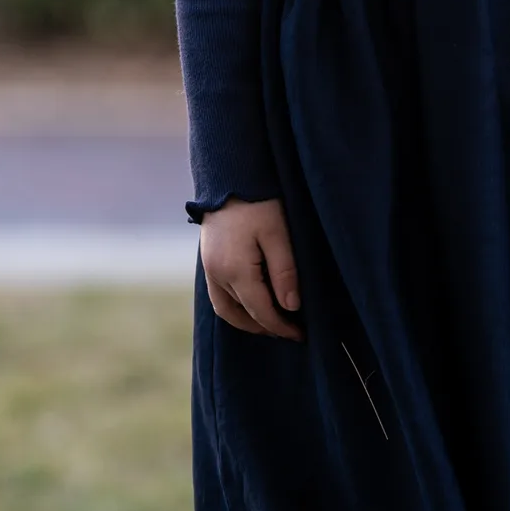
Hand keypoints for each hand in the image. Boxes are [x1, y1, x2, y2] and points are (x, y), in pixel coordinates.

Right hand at [200, 197, 303, 338]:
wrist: (229, 176)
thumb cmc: (258, 202)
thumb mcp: (278, 235)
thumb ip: (285, 272)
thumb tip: (291, 307)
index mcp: (235, 270)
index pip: (261, 311)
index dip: (281, 327)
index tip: (301, 334)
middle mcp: (217, 274)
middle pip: (241, 315)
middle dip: (265, 327)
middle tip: (290, 331)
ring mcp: (208, 268)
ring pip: (226, 310)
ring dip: (248, 321)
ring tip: (271, 323)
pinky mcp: (208, 261)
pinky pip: (219, 296)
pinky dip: (236, 307)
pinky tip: (252, 304)